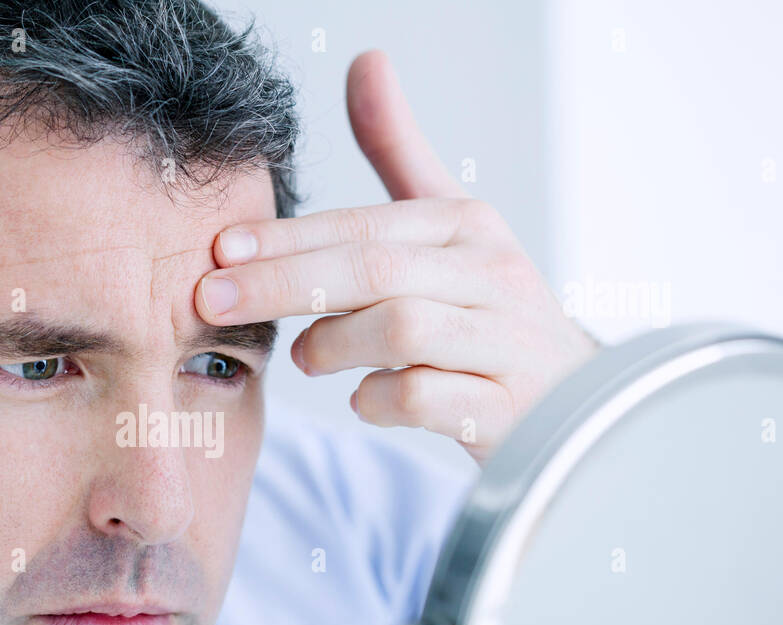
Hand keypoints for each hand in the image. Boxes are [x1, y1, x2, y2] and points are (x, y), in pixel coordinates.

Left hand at [194, 49, 599, 464]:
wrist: (571, 397)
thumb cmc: (484, 308)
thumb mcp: (446, 226)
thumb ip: (400, 153)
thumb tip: (366, 61)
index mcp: (468, 227)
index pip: (363, 225)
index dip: (285, 238)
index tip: (219, 252)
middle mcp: (493, 275)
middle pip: (372, 271)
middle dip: (281, 284)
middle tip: (211, 301)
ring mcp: (505, 342)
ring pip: (401, 328)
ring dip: (331, 343)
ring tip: (302, 358)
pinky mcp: (506, 406)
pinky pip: (426, 397)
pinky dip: (380, 399)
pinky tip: (363, 398)